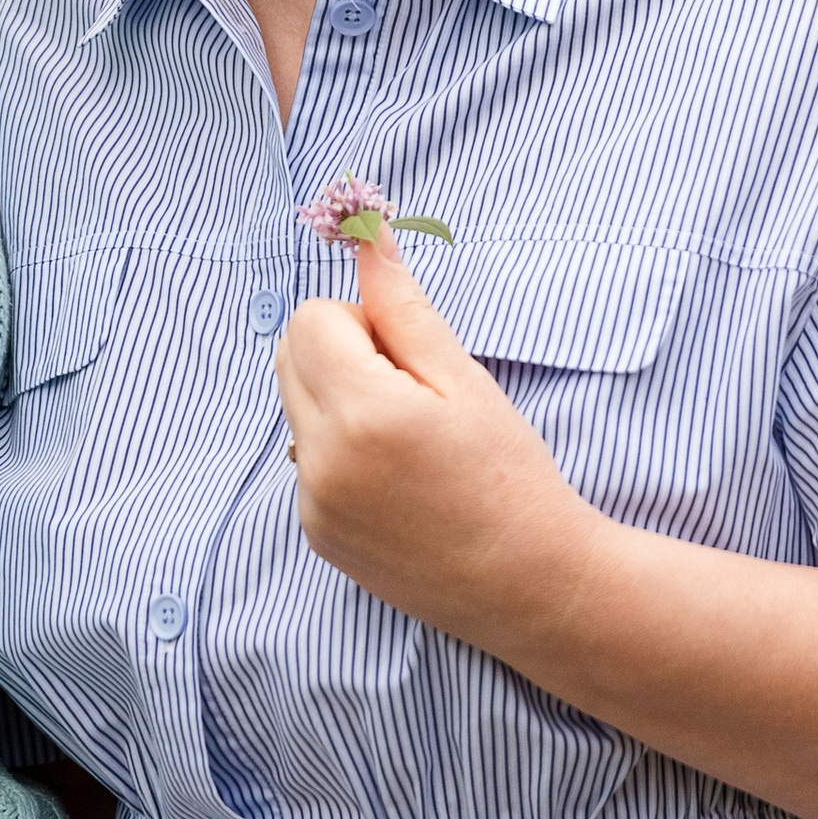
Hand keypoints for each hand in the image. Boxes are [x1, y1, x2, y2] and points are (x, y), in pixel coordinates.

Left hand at [275, 222, 601, 654]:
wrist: (528, 582)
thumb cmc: (509, 474)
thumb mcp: (463, 380)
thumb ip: (402, 306)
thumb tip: (365, 236)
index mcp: (363, 412)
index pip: (309, 318)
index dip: (359, 323)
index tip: (407, 358)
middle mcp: (323, 460)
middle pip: (289, 357)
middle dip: (340, 354)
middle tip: (408, 392)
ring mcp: (313, 503)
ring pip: (296, 409)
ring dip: (338, 404)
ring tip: (406, 442)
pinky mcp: (315, 533)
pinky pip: (307, 462)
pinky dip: (340, 455)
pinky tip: (398, 482)